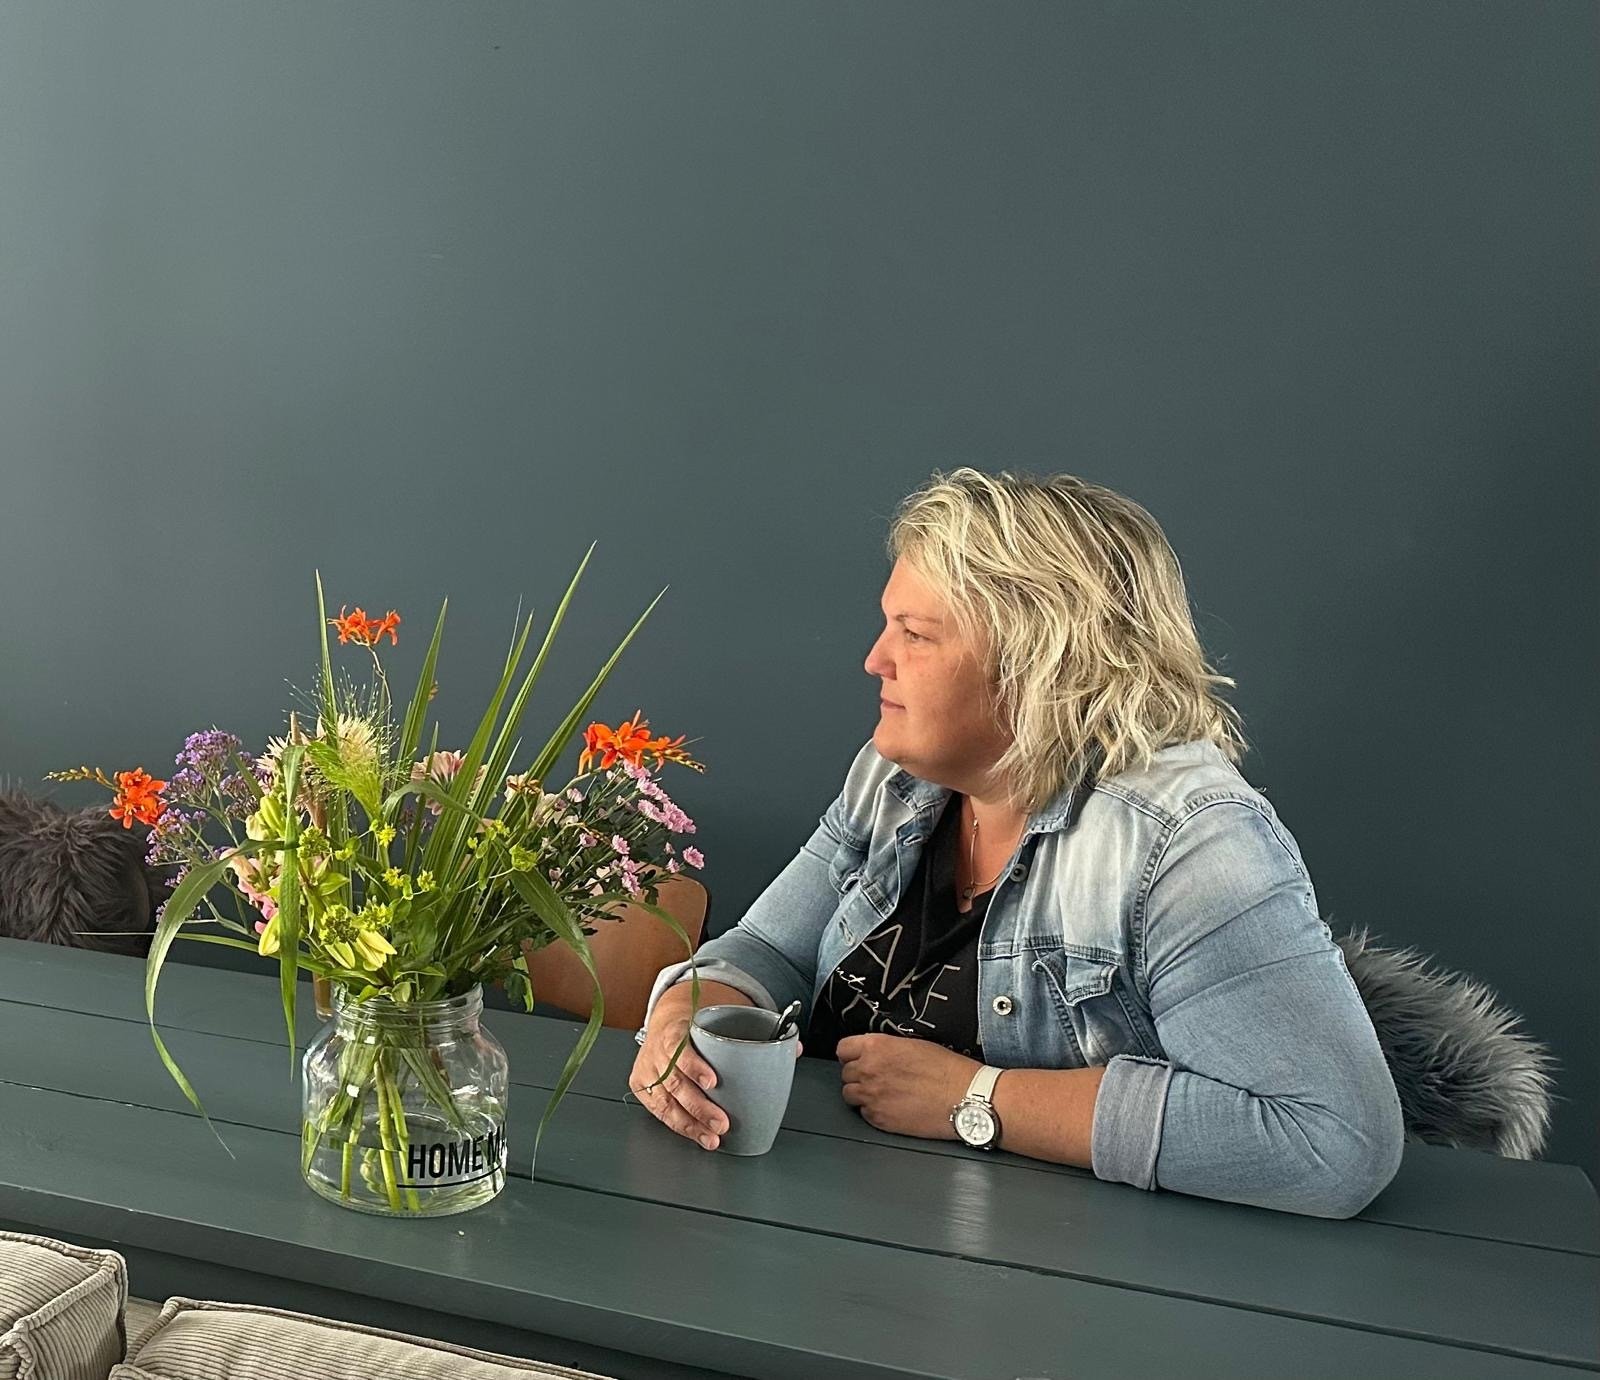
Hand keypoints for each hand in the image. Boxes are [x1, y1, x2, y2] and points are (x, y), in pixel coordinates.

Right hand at [628, 1006, 804, 1151]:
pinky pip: (659, 1111)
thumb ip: (756, 1032)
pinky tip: (697, 1135)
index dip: (694, 1065)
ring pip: (665, 1103)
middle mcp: (657, 1052)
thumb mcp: (719, 1020)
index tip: (714, 1081)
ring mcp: (647, 1072)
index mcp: (675, 1030)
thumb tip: (794, 1047)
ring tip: (712, 1138)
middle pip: (674, 1082)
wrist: (665, 1024)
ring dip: (690, 1123)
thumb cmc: (698, 1029)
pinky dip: (680, 1125)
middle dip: (699, 1106)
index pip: (679, 1046)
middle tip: (722, 1123)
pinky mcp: (642, 1088)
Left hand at [836, 1033, 980, 1139]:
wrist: (964, 1097)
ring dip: (861, 1094)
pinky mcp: (879, 1119)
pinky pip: (864, 1114)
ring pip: (849, 1095)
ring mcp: (872, 1096)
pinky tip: (891, 1106)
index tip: (857, 1058)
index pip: (843, 1048)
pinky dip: (873, 1111)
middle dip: (858, 1075)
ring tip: (881, 1094)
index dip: (851, 1054)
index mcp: (877, 1047)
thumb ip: (887, 1048)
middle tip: (876, 1077)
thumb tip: (877, 1053)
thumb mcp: (914, 1044)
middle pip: (845, 1073)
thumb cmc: (948, 1070)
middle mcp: (869, 1070)